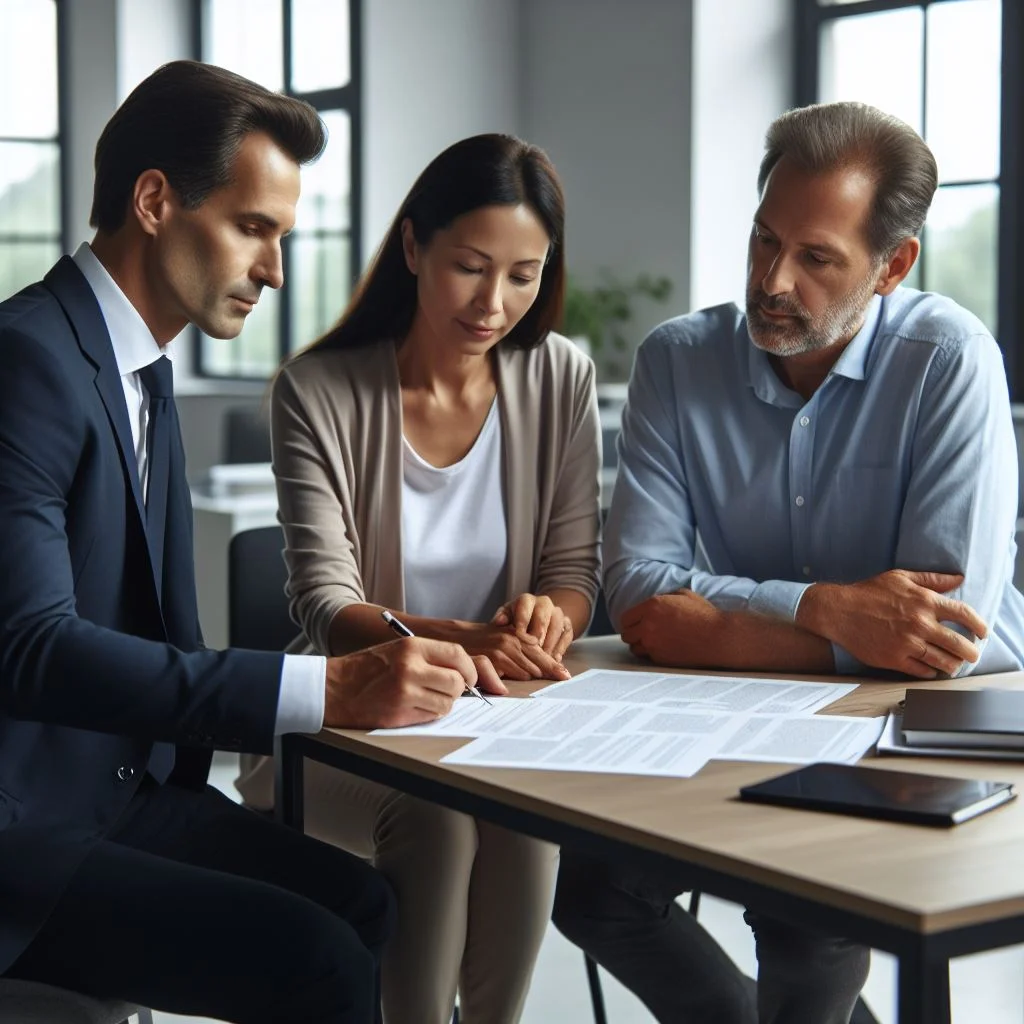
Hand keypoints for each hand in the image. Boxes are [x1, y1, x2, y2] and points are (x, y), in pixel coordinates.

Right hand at [323, 637, 500, 729]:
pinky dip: (429, 715)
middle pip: (457, 682)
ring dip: (442, 704)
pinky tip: (412, 708)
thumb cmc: (367, 670)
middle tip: (445, 691)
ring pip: (447, 702)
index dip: (468, 669)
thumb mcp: (398, 651)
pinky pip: (432, 716)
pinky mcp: (400, 713)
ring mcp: (406, 692)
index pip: (458, 654)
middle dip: (456, 690)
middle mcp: (410, 667)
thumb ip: (429, 657)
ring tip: (423, 699)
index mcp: (411, 647)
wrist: (333, 689)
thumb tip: (463, 671)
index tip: (468, 677)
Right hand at [454, 620, 570, 681]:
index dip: (554, 666)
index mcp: (518, 634)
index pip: (541, 652)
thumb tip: (543, 667)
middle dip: (547, 674)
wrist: (456, 639)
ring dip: (529, 678)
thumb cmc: (483, 643)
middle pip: (539, 663)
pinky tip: (511, 684)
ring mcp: (502, 649)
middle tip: (561, 681)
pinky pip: (511, 676)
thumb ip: (521, 650)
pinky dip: (514, 681)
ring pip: (527, 671)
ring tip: (533, 684)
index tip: (566, 676)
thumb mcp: (504, 640)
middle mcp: (512, 639)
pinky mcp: (492, 659)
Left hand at [491, 593, 574, 658]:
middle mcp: (544, 603)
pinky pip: (567, 635)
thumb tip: (499, 621)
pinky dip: (561, 648)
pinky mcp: (567, 624)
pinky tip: (554, 659)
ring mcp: (557, 614)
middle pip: (542, 619)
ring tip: (542, 659)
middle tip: (531, 651)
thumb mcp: (505, 616)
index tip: (519, 637)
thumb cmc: (514, 620)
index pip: (525, 609)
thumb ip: (501, 618)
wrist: (533, 619)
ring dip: (549, 644)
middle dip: (537, 636)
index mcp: (526, 600)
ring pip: (557, 627)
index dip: (522, 623)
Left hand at [620, 590, 725, 665]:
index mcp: (652, 606)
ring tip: (653, 643)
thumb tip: (656, 602)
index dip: (630, 621)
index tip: (636, 624)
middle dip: (634, 634)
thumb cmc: (705, 615)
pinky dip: (652, 654)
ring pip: (634, 648)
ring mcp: (653, 643)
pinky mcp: (660, 658)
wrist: (719, 637)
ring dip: (640, 646)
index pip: (625, 618)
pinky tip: (663, 649)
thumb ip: (665, 596)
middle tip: (643, 634)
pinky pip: (647, 657)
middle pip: (626, 634)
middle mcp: (648, 624)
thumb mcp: (684, 595)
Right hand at [797, 570, 987, 678]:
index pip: (964, 614)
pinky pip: (922, 671)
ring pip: (944, 661)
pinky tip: (931, 667)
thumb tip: (958, 579)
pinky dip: (931, 671)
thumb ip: (931, 579)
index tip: (983, 632)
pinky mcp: (894, 659)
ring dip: (953, 664)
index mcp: (924, 601)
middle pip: (959, 644)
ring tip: (953, 664)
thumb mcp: (900, 577)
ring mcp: (907, 643)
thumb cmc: (867, 593)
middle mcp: (919, 623)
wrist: (838, 611)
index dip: (979, 625)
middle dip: (971, 652)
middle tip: (972, 654)